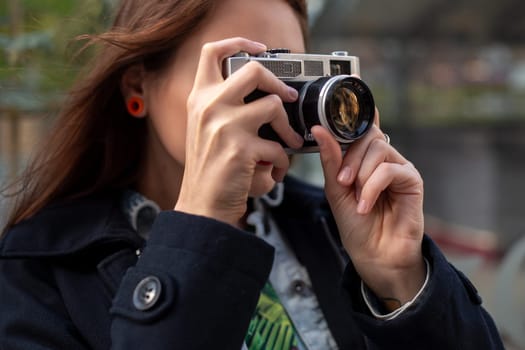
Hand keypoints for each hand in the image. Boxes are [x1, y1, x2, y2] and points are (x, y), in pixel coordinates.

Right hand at [175, 37, 302, 225]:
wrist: (202, 206)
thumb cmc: (209, 169)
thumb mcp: (205, 129)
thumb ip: (223, 105)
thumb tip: (263, 92)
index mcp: (199, 99)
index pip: (212, 52)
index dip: (239, 42)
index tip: (259, 49)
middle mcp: (209, 107)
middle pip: (253, 71)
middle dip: (278, 83)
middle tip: (287, 98)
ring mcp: (225, 126)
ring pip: (274, 106)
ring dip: (287, 129)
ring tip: (288, 144)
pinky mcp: (242, 149)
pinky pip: (278, 147)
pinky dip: (281, 163)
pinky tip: (273, 172)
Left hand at [312, 111, 425, 304]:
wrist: (372, 255)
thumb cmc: (354, 224)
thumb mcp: (334, 189)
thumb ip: (330, 159)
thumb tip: (318, 129)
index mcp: (363, 158)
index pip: (362, 127)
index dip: (357, 110)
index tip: (350, 88)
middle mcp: (382, 158)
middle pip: (367, 136)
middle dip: (350, 157)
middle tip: (342, 182)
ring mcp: (399, 167)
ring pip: (378, 149)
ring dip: (360, 173)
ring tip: (354, 195)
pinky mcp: (412, 180)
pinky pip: (390, 169)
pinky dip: (373, 186)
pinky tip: (366, 203)